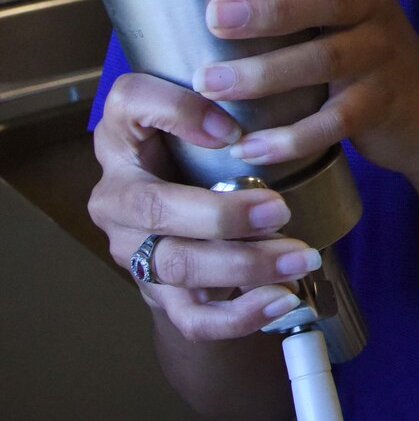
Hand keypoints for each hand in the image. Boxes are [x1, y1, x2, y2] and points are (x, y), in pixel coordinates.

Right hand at [90, 70, 323, 341]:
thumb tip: (257, 110)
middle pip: (156, 209)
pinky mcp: (159, 295)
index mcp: (123, 137)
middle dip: (222, 214)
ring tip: (299, 257)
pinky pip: (193, 317)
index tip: (232, 129)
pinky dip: (240, 314)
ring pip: (178, 266)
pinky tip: (282, 299)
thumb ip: (225, 103)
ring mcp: (134, 250)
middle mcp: (117, 196)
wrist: (186, 229)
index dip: (176, 113)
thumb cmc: (198, 157)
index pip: (129, 104)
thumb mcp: (202, 119)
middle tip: (280, 209)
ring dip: (244, 265)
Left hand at [194, 0, 418, 180]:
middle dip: (269, 8)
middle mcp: (371, 9)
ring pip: (323, 62)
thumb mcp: (340, 5)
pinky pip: (334, 122)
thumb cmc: (361, 48)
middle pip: (324, 1)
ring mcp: (379, 57)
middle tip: (215, 15)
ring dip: (263, 75)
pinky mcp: (380, 105)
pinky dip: (290, 137)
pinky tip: (251, 147)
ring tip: (212, 85)